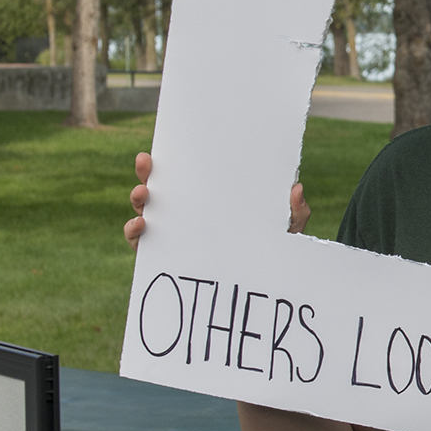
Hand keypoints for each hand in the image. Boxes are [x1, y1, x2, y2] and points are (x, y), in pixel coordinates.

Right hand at [123, 152, 310, 250]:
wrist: (263, 283)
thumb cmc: (272, 246)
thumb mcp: (288, 227)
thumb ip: (296, 211)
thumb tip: (296, 189)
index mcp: (211, 198)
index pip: (188, 175)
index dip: (173, 160)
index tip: (163, 148)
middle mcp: (187, 213)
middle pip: (159, 189)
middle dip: (147, 174)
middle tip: (146, 165)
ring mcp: (173, 233)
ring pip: (145, 212)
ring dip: (137, 201)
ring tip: (142, 195)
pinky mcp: (164, 255)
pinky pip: (142, 244)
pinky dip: (133, 233)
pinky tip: (139, 227)